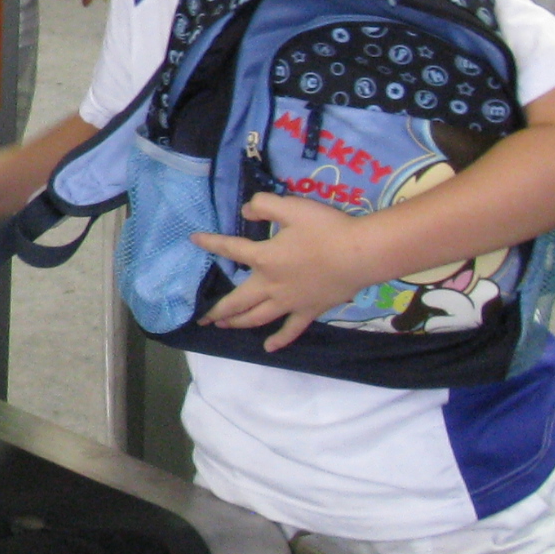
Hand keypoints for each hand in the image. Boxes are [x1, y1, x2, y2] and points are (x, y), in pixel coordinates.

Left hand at [192, 192, 380, 350]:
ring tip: (224, 326)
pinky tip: (269, 348)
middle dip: (218, 310)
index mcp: (264, 258)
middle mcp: (271, 285)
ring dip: (238, 323)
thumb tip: (247, 211)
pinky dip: (279, 340)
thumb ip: (264, 205)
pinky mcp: (310, 311)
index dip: (211, 243)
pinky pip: (291, 329)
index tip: (194, 240)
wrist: (360, 254)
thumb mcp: (292, 207)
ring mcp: (290, 302)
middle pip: (238, 301)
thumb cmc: (326, 229)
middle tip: (203, 318)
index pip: (230, 250)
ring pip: (258, 317)